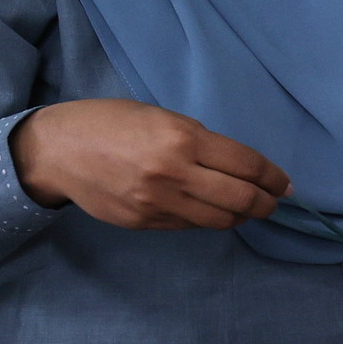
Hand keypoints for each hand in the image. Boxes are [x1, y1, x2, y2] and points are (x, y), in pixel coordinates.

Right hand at [11, 100, 288, 229]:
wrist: (57, 151)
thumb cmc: (109, 123)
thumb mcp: (159, 117)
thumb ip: (198, 142)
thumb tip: (236, 168)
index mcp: (182, 138)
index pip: (246, 165)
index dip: (273, 178)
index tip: (285, 184)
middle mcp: (175, 174)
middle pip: (241, 199)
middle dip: (266, 203)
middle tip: (274, 202)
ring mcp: (159, 203)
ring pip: (219, 220)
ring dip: (241, 216)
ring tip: (248, 210)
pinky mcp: (145, 223)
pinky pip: (190, 225)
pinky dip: (207, 219)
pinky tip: (210, 211)